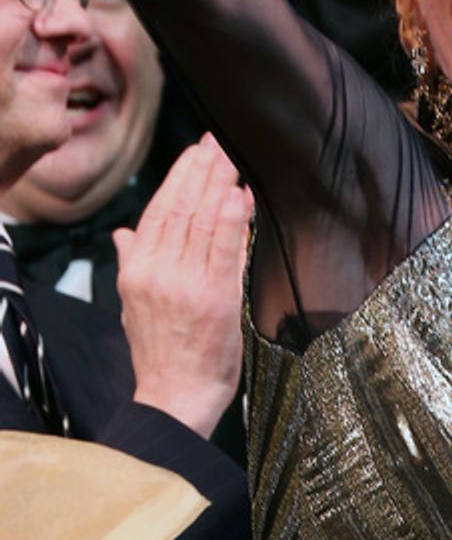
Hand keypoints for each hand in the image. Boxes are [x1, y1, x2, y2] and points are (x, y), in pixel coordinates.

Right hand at [116, 134, 251, 439]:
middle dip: (200, 171)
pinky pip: (223, 249)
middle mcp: (156, 271)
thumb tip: (123, 234)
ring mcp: (184, 283)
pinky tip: (239, 194)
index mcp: (137, 270)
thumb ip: (132, 263)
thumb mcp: (133, 304)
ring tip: (230, 159)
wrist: (174, 396)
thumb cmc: (161, 353)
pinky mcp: (213, 298)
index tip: (195, 152)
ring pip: (201, 222)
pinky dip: (231, 219)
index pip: (158, 211)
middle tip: (216, 143)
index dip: (178, 178)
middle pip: (180, 208)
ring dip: (218, 185)